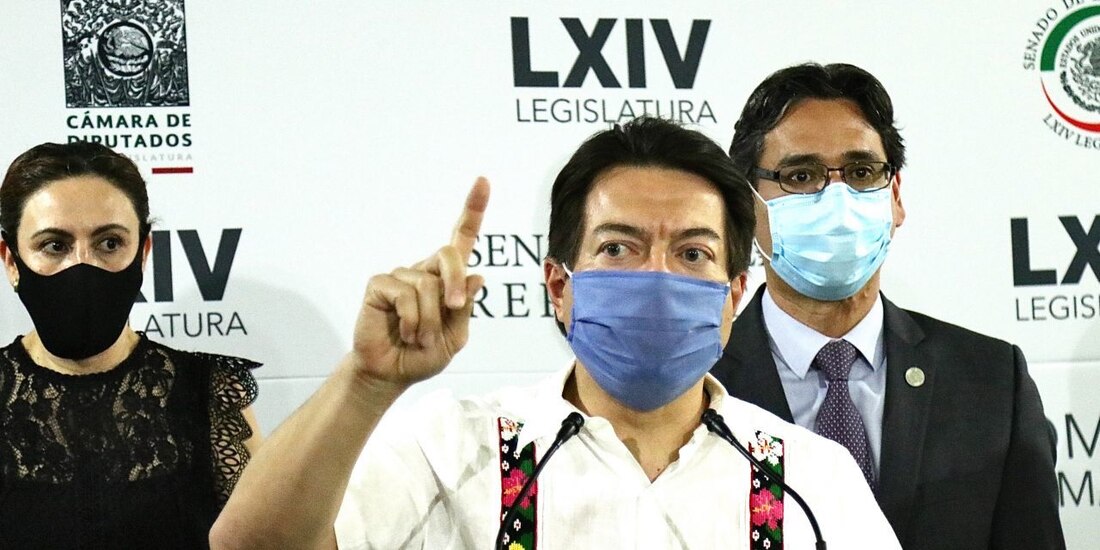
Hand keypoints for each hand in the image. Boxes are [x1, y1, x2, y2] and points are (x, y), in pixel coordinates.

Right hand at [349, 178, 488, 388]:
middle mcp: (425, 270)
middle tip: (451, 309)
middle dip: (455, 282)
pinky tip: (404, 332)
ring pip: (428, 285)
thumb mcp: (455, 336)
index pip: (462, 238)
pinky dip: (411, 319)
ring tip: (419, 338)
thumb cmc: (423, 354)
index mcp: (448, 279)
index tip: (483, 181)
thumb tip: (476, 276)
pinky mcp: (380, 285)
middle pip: (448, 254)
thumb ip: (464, 308)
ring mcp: (401, 276)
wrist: (391, 373)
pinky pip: (405, 294)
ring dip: (428, 320)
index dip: (474, 209)